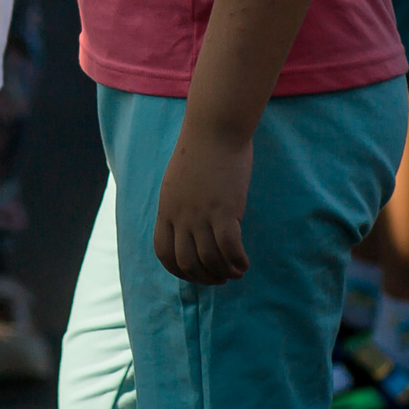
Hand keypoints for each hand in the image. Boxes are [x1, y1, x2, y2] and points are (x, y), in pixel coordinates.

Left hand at [154, 121, 252, 284]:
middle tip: (221, 277)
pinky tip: (245, 262)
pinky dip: (238, 262)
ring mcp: (200, 215)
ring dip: (224, 273)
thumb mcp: (177, 182)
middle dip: (205, 278)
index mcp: (166, 209)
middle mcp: (180, 216)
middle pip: (187, 263)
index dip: (180, 271)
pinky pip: (229, 249)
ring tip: (236, 271)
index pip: (164, 253)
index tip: (197, 274)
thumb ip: (179, 205)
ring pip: (209, 260)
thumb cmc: (198, 153)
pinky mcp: (224, 211)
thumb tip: (187, 226)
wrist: (213, 131)